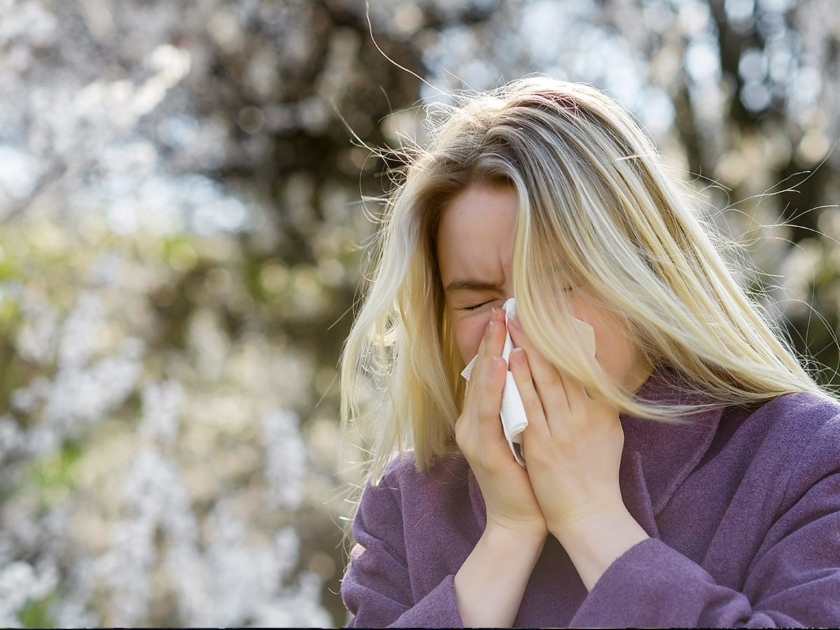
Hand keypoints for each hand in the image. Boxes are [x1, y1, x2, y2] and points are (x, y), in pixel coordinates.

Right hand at [455, 307, 546, 539]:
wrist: (522, 520)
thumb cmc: (530, 479)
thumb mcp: (527, 434)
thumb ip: (527, 406)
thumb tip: (543, 374)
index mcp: (482, 417)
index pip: (488, 372)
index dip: (496, 342)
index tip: (507, 314)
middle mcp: (471, 422)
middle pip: (480, 372)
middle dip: (491, 339)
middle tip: (501, 308)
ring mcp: (472, 435)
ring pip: (480, 385)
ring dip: (490, 353)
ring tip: (498, 325)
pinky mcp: (481, 448)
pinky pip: (486, 410)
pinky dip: (493, 384)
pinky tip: (501, 363)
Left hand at [507, 316, 647, 588]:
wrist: (589, 515)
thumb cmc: (597, 477)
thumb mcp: (609, 436)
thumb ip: (603, 407)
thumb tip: (600, 383)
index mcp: (601, 411)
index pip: (580, 367)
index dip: (563, 338)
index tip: (551, 313)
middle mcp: (584, 416)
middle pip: (559, 366)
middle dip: (539, 335)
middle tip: (523, 308)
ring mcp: (563, 429)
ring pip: (543, 379)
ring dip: (527, 349)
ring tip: (514, 324)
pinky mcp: (543, 444)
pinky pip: (528, 405)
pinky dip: (519, 380)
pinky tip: (510, 360)